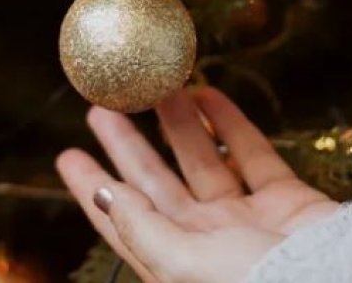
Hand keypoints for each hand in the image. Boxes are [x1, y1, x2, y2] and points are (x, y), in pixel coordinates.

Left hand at [57, 88, 338, 282]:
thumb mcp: (187, 263)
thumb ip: (145, 228)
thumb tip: (105, 195)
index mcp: (174, 259)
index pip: (122, 218)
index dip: (93, 187)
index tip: (68, 155)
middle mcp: (205, 239)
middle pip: (155, 181)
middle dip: (128, 144)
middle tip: (103, 106)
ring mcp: (245, 218)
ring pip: (201, 160)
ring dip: (177, 123)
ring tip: (156, 87)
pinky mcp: (283, 200)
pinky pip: (250, 154)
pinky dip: (229, 123)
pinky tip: (207, 95)